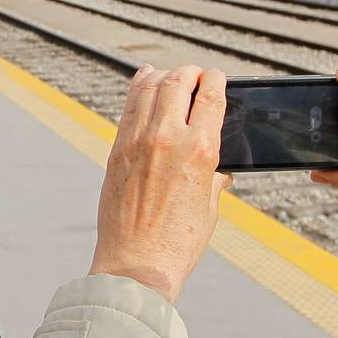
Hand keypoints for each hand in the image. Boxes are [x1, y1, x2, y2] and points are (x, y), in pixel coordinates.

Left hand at [90, 65, 232, 302]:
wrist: (137, 264)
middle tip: (195, 74)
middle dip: (190, 72)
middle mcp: (168, 138)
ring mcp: (138, 141)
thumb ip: (215, 176)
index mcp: (200, 150)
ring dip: (164, 75)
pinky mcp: (117, 150)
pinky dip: (139, 87)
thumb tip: (220, 166)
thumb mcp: (210, 206)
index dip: (216, 79)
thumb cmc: (178, 243)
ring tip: (171, 76)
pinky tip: (145, 80)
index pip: (211, 95)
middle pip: (179, 81)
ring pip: (150, 86)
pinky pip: (129, 106)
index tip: (216, 77)